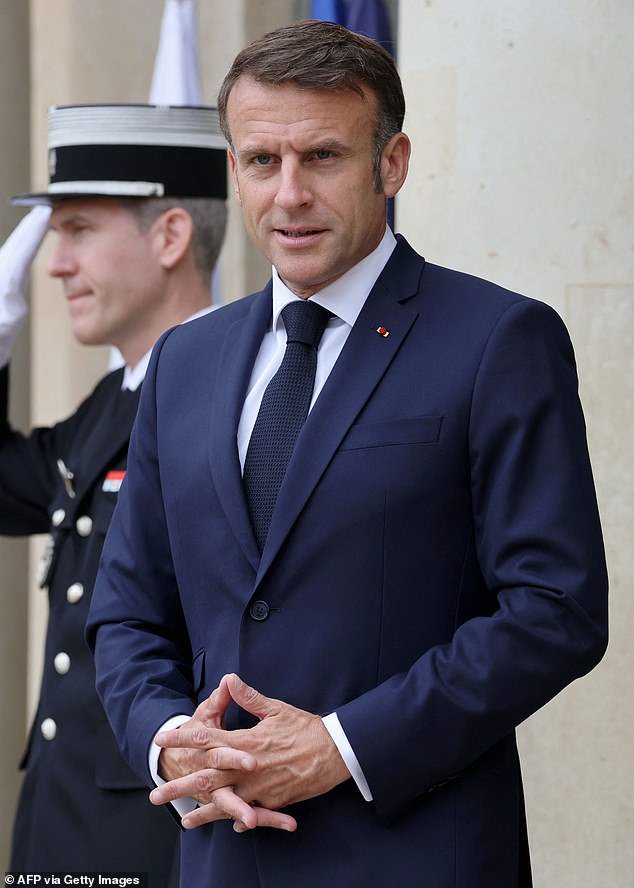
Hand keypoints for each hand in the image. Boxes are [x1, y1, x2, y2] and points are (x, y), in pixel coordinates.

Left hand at [152, 674, 350, 830]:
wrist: (335, 752)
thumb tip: (230, 678)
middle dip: (180, 787)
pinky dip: (238, 818)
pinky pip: (251, 812)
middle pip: (207, 778)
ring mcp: (260, 787)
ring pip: (225, 803)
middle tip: (156, 795)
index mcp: (246, 741)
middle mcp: (248, 767)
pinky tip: (228, 824)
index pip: (207, 739)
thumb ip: (249, 697)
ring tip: (184, 820)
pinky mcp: (274, 800)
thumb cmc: (306, 727)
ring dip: (203, 812)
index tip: (163, 739)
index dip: (183, 739)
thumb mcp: (276, 708)